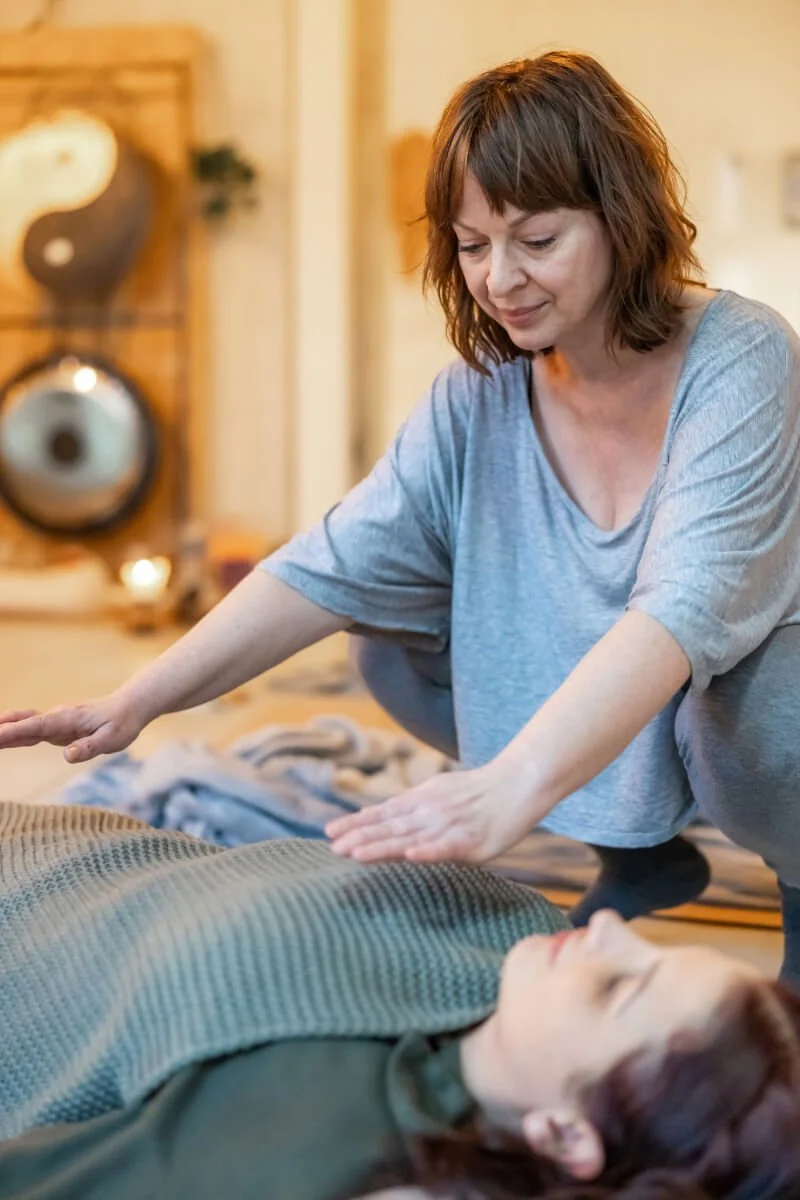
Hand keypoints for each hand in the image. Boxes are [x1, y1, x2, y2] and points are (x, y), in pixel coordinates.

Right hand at [0, 693, 145, 762]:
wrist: (128, 707)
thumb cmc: (121, 723)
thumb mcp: (112, 739)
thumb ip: (89, 747)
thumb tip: (68, 756)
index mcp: (67, 720)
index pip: (35, 726)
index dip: (13, 732)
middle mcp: (56, 718)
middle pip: (22, 723)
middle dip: (0, 730)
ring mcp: (54, 722)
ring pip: (23, 725)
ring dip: (3, 731)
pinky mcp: (55, 729)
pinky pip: (29, 731)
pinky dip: (13, 734)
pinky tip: (1, 739)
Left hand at [325, 758, 541, 863]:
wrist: (518, 783)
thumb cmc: (480, 791)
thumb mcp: (439, 790)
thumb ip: (411, 805)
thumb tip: (378, 815)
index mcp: (421, 801)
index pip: (382, 813)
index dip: (356, 823)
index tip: (330, 833)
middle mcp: (430, 812)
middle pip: (389, 827)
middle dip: (359, 837)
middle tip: (332, 847)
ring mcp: (448, 825)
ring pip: (410, 838)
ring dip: (381, 846)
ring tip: (355, 853)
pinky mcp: (470, 840)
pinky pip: (445, 847)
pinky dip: (428, 851)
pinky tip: (411, 856)